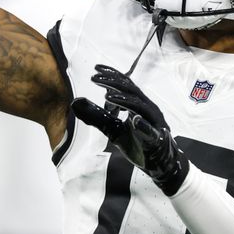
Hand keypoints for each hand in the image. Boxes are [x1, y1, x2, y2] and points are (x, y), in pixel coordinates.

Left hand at [71, 65, 188, 195]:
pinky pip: (150, 131)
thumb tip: (75, 102)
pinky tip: (134, 120)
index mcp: (138, 104)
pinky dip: (143, 125)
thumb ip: (96, 116)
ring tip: (108, 96)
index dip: (112, 75)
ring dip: (124, 100)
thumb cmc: (137, 142)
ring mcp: (154, 122)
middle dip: (113, 83)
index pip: (125, 85)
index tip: (96, 69)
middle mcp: (147, 108)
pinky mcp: (157, 139)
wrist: (157, 164)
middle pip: (131, 90)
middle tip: (95, 78)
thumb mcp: (113, 129)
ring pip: (140, 106)